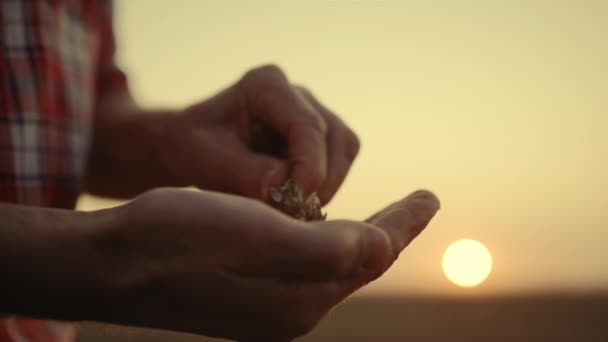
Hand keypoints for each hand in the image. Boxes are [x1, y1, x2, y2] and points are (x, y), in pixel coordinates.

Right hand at [91, 188, 438, 340]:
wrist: (116, 263)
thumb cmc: (180, 239)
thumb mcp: (257, 236)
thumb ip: (326, 249)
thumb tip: (382, 246)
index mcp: (299, 298)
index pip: (371, 255)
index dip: (403, 223)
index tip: (431, 195)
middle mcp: (290, 309)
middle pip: (357, 262)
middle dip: (389, 229)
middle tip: (419, 201)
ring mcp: (267, 304)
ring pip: (332, 264)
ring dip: (359, 234)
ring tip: (384, 216)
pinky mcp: (246, 292)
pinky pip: (303, 264)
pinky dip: (325, 240)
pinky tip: (325, 226)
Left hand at [159, 64, 359, 203]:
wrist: (189, 147)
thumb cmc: (191, 147)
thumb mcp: (205, 159)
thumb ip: (244, 172)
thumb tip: (285, 188)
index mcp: (266, 85)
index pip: (307, 125)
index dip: (309, 166)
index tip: (295, 202)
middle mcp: (296, 94)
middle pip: (335, 138)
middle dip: (320, 180)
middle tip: (293, 212)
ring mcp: (312, 113)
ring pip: (344, 150)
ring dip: (326, 185)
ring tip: (290, 208)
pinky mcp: (319, 137)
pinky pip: (339, 162)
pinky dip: (324, 186)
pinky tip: (294, 200)